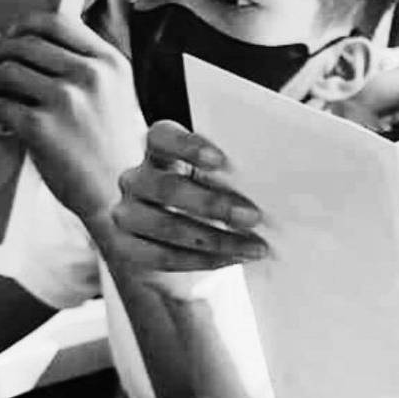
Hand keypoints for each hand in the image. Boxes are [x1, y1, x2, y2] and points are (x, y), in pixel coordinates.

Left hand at [0, 11, 146, 221]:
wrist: (118, 196)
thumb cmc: (113, 150)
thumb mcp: (118, 98)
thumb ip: (91, 70)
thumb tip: (39, 47)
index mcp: (110, 63)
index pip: (58, 22)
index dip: (26, 25)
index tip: (13, 36)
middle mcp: (90, 76)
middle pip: (25, 43)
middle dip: (0, 53)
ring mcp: (66, 100)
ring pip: (7, 70)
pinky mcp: (42, 128)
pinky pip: (0, 105)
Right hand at [105, 121, 267, 292]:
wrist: (184, 239)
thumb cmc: (210, 196)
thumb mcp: (217, 180)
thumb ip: (230, 176)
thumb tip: (271, 185)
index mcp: (158, 151)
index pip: (162, 137)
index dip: (188, 146)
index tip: (221, 160)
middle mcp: (135, 179)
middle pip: (166, 188)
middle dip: (213, 204)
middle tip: (253, 217)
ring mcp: (127, 214)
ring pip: (166, 227)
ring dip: (216, 240)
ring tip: (254, 247)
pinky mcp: (128, 247)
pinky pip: (163, 256)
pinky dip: (203, 260)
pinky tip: (232, 259)